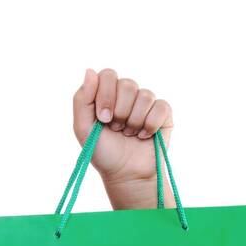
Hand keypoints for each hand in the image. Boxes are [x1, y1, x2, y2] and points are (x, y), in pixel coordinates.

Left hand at [72, 68, 172, 186]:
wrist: (125, 174)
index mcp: (107, 93)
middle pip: (128, 84)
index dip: (106, 95)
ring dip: (134, 122)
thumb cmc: (103, 152)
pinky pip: (160, 107)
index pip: (108, 75)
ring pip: (145, 96)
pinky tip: (144, 136)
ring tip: (129, 134)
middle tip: (116, 128)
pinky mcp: (163, 112)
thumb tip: (90, 70)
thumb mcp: (83, 128)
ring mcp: (146, 102)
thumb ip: (82, 100)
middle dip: (120, 112)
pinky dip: (150, 126)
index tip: (103, 118)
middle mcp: (127, 94)